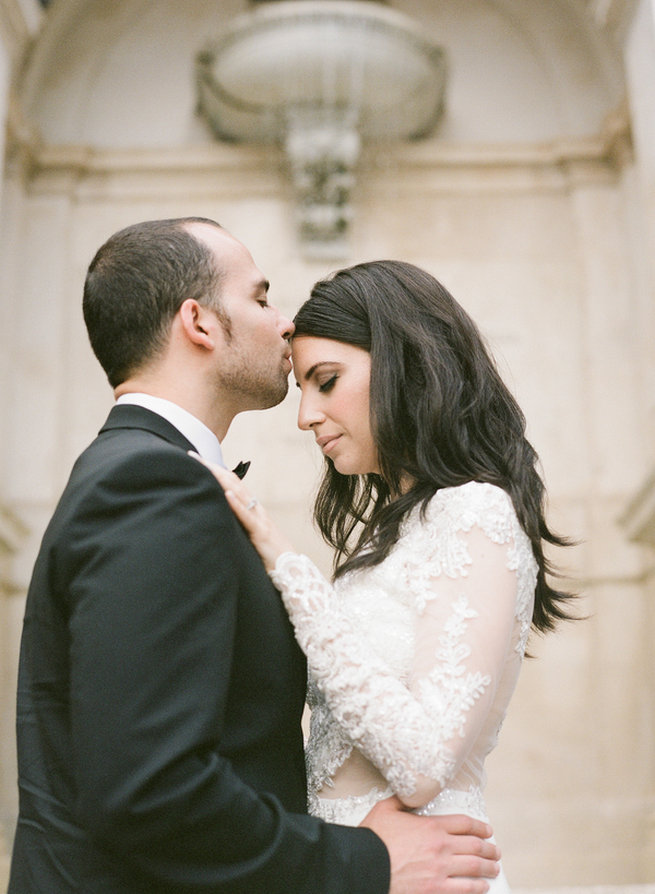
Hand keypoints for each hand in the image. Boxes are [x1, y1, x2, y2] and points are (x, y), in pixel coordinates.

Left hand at [189, 454, 293, 570]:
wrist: (290, 567)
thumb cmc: (269, 552)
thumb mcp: (249, 533)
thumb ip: (239, 522)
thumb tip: (221, 513)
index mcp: (253, 508)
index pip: (232, 484)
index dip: (216, 471)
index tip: (198, 460)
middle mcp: (256, 508)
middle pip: (233, 483)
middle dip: (213, 468)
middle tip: (194, 456)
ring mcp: (259, 518)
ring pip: (239, 494)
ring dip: (222, 479)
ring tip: (206, 466)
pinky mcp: (260, 532)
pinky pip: (247, 516)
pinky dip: (237, 504)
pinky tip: (227, 494)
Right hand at [360, 796, 499, 893]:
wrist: (365, 865)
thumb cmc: (373, 838)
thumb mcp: (386, 809)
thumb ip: (402, 800)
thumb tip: (410, 793)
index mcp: (431, 826)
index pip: (464, 823)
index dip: (480, 826)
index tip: (487, 830)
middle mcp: (440, 847)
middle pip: (474, 846)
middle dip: (489, 848)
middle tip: (495, 851)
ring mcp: (440, 870)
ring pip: (474, 868)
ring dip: (488, 869)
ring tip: (493, 869)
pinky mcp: (435, 890)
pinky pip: (463, 890)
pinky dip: (476, 889)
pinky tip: (481, 888)